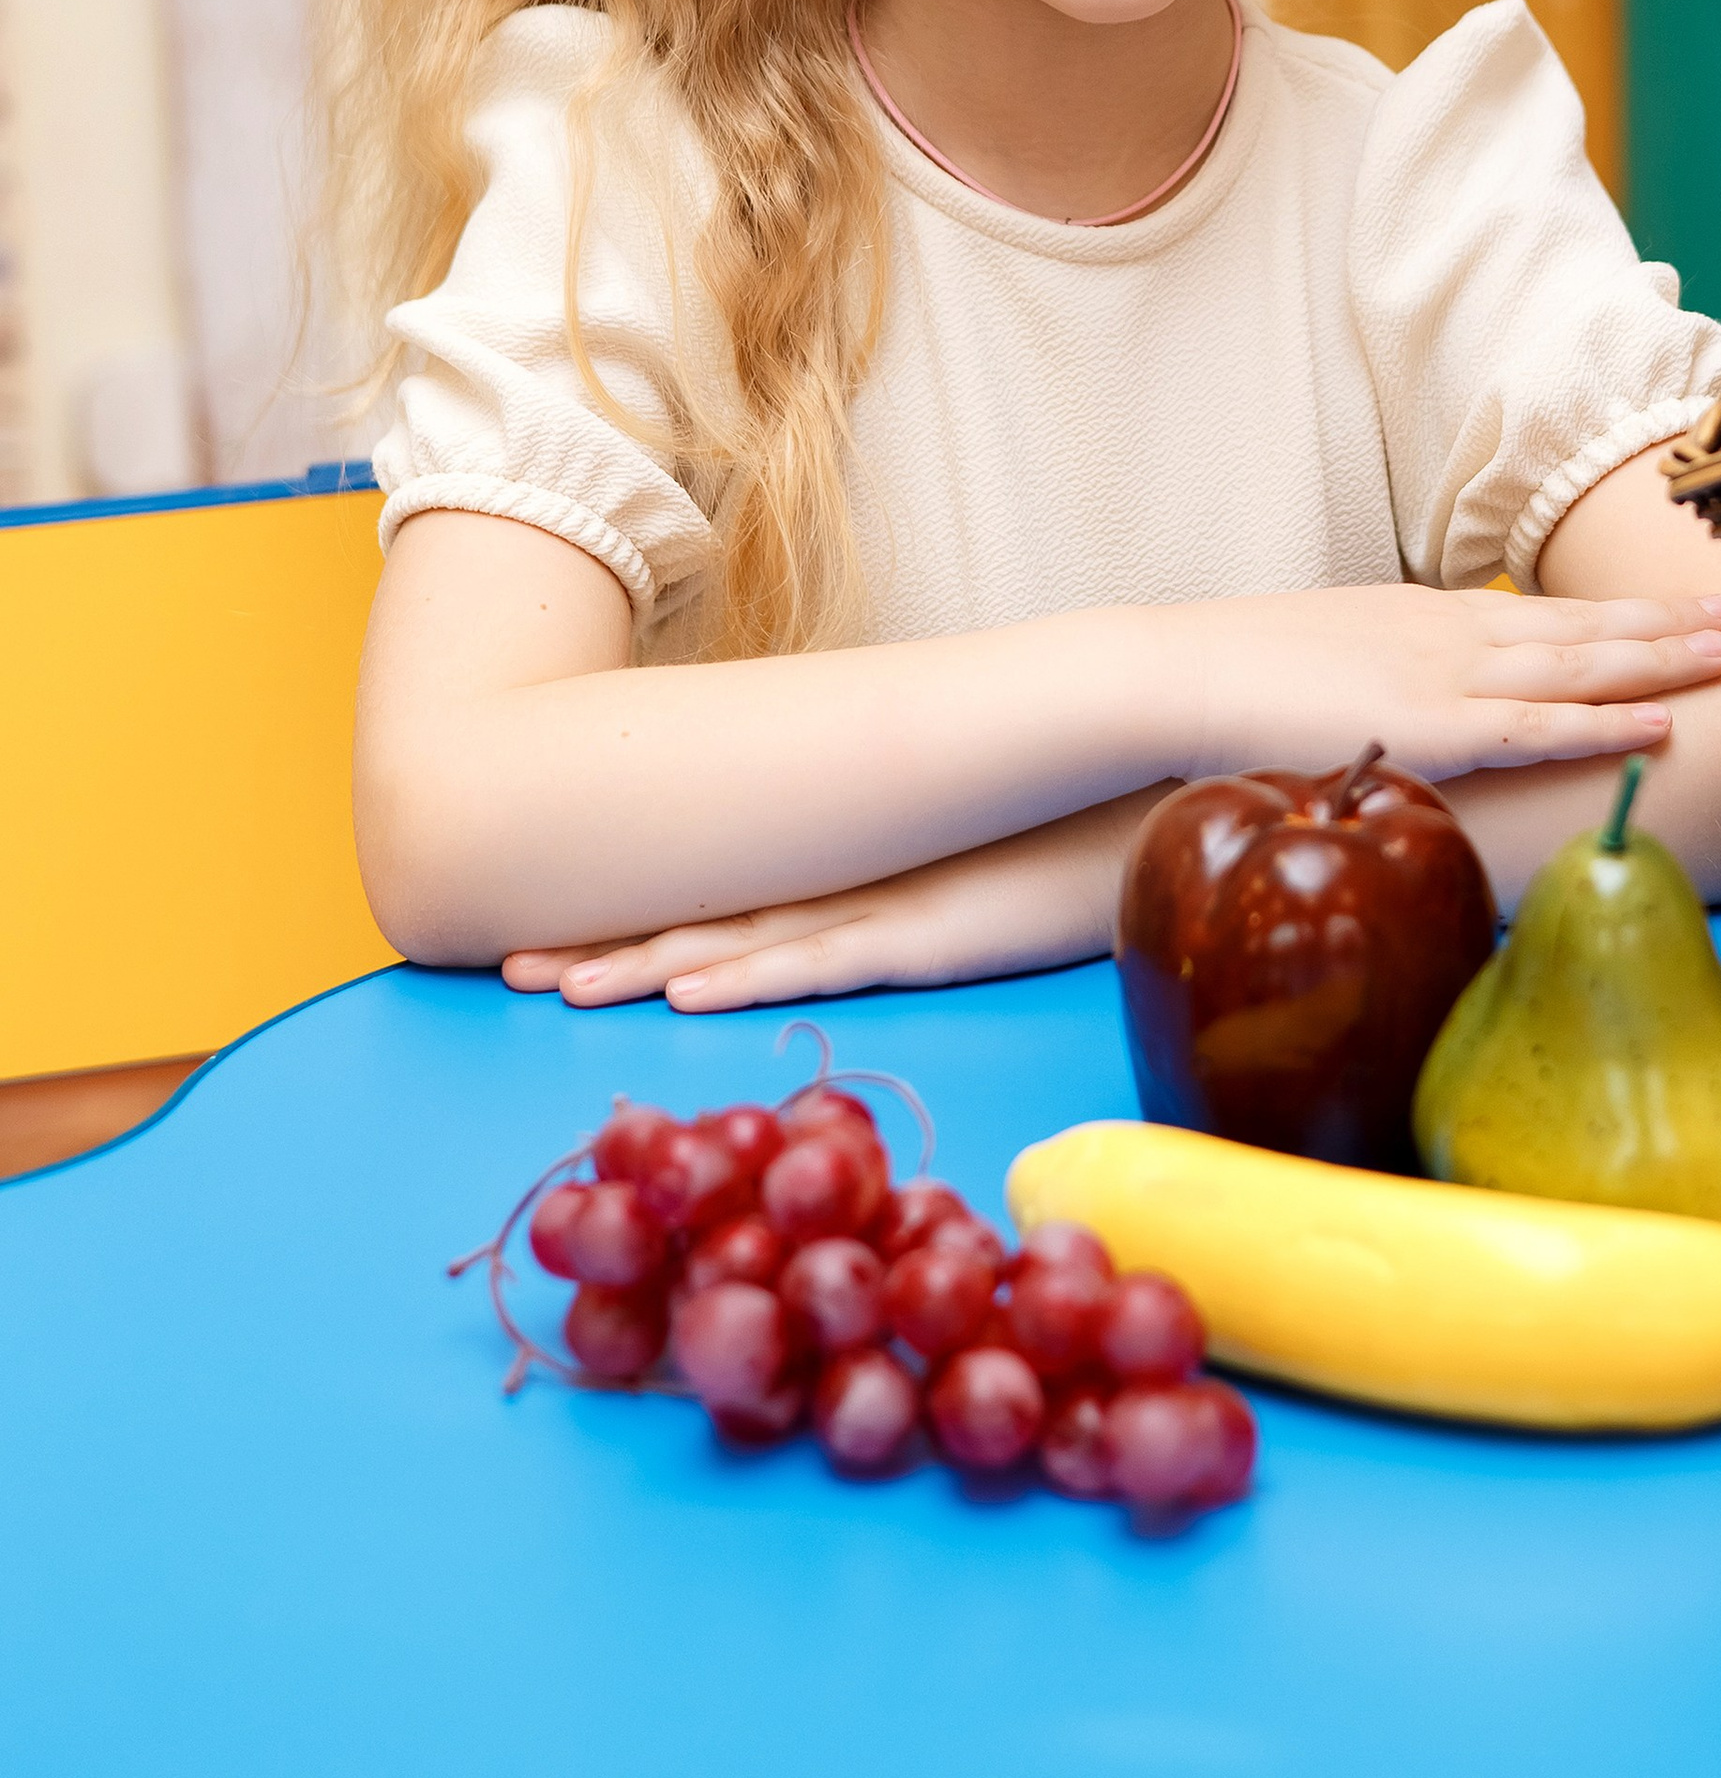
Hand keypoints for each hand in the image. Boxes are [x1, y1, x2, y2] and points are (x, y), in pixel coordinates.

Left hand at [501, 787, 1161, 1010]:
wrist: (1157, 791)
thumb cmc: (1076, 840)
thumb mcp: (976, 879)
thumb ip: (918, 896)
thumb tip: (871, 917)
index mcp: (854, 867)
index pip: (724, 899)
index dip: (634, 922)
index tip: (550, 944)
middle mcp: (853, 878)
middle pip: (705, 913)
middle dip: (602, 943)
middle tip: (506, 968)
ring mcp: (888, 900)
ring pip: (739, 937)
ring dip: (640, 963)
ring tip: (553, 985)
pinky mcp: (934, 928)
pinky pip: (828, 956)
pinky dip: (752, 972)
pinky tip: (686, 986)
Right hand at [1171, 580, 1720, 788]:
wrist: (1183, 674)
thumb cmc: (1238, 678)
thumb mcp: (1329, 661)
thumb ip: (1381, 679)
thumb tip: (1403, 710)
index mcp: (1427, 617)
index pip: (1544, 613)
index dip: (1617, 611)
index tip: (1677, 605)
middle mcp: (1452, 632)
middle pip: (1581, 624)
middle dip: (1666, 621)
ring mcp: (1448, 675)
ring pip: (1580, 664)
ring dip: (1661, 658)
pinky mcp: (1436, 727)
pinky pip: (1541, 726)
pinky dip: (1607, 722)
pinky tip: (1662, 721)